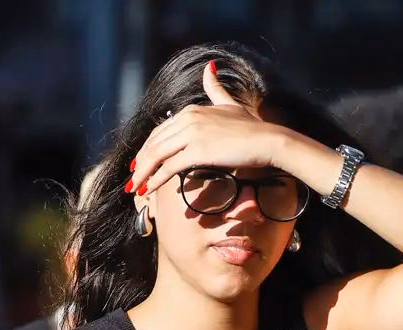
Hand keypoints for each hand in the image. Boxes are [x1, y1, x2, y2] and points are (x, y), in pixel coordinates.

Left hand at [127, 61, 289, 195]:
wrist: (268, 140)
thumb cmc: (253, 127)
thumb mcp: (230, 104)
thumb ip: (216, 89)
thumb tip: (209, 68)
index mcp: (191, 110)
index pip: (161, 130)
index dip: (148, 147)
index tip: (141, 161)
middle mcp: (188, 119)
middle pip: (155, 142)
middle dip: (141, 161)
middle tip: (133, 178)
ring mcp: (192, 134)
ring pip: (157, 154)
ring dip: (143, 173)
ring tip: (136, 187)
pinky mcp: (198, 151)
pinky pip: (170, 167)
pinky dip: (156, 179)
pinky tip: (150, 189)